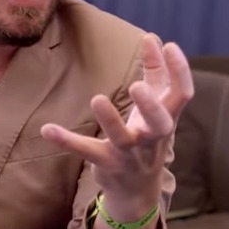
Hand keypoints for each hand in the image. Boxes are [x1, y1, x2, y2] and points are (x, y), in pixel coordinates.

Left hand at [40, 33, 193, 206]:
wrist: (137, 190)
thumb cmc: (147, 136)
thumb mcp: (154, 108)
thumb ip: (155, 73)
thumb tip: (152, 38)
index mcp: (165, 120)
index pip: (181, 95)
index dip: (180, 71)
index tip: (169, 45)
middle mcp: (151, 137)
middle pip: (160, 123)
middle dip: (150, 105)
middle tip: (136, 85)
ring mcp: (129, 153)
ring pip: (123, 138)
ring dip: (111, 119)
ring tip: (97, 98)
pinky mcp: (106, 163)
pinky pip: (85, 151)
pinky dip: (66, 139)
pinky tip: (47, 128)